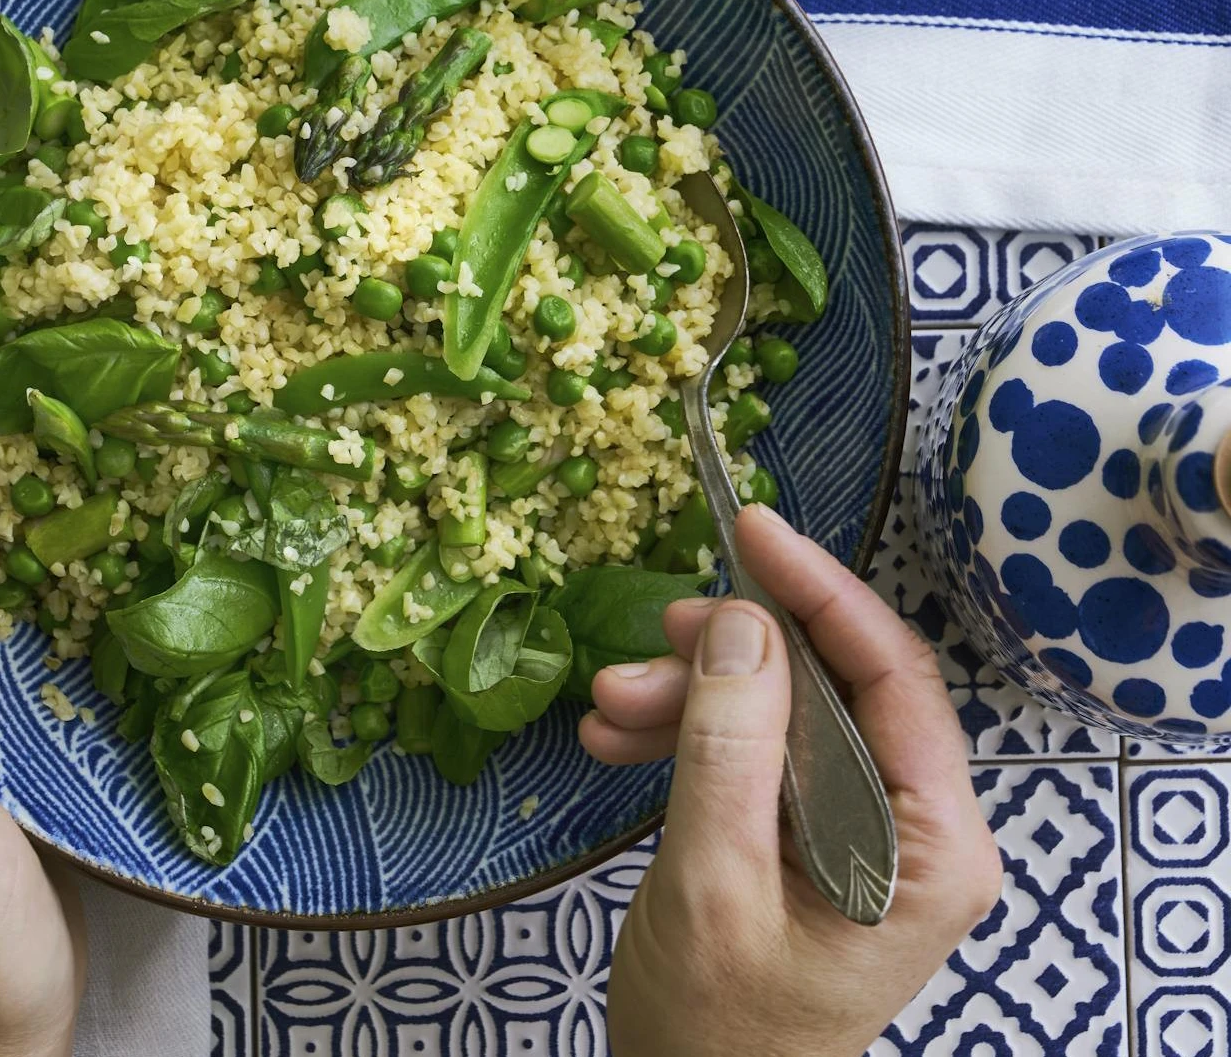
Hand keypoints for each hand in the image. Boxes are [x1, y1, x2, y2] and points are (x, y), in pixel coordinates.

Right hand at [581, 503, 1001, 1056]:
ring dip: (694, 698)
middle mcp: (915, 828)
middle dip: (734, 656)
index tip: (754, 529)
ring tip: (607, 707)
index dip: (824, 591)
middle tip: (651, 638)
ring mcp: (866, 834)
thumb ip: (730, 750)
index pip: (893, 678)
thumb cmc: (715, 1028)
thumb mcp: (712, 883)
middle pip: (832, 689)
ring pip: (784, 715)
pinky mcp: (814, 840)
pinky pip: (758, 756)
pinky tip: (621, 740)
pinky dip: (689, 738)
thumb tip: (744, 625)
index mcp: (930, 844)